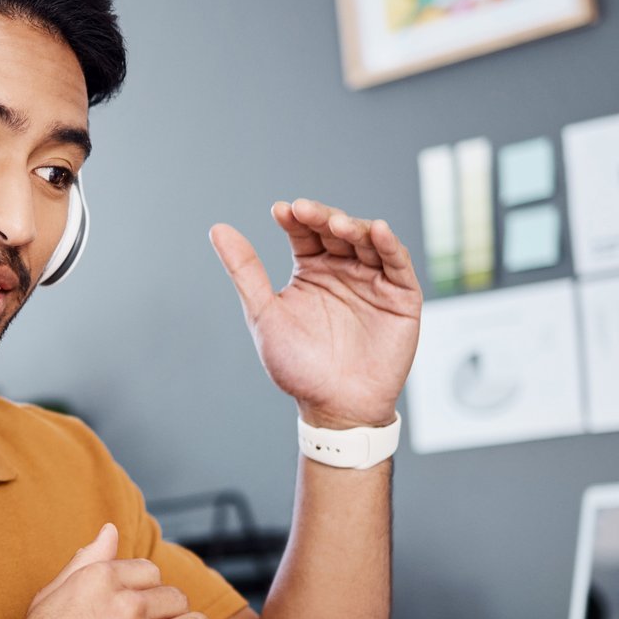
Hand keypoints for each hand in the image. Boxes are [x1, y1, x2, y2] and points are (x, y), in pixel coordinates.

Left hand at [209, 199, 422, 430]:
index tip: (280, 211)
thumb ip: (245, 272)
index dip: (294, 219)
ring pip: (367, 241)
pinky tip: (377, 231)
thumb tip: (218, 229)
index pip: (304, 233)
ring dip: (354, 227)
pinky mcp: (401, 296)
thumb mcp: (265, 314)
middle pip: (336, 230)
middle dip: (322, 218)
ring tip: (337, 225)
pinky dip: (389, 245)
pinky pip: (398, 264)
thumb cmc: (298, 367)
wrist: (335, 407)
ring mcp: (373, 280)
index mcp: (312, 271)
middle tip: (305, 211)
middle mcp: (343, 270)